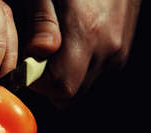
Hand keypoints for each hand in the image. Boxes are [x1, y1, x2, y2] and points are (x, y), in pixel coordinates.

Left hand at [24, 0, 140, 105]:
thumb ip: (42, 22)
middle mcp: (106, 48)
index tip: (28, 68)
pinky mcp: (123, 51)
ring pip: (83, 87)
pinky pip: (96, 75)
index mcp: (85, 32)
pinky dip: (81, 69)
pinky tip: (75, 46)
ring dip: (66, 77)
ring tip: (58, 49)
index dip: (39, 83)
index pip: (61, 86)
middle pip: (72, 93)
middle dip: (49, 84)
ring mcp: (118, 52)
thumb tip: (36, 54)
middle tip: (38, 60)